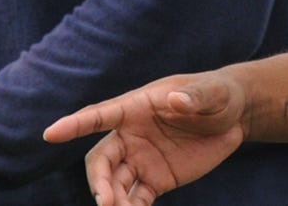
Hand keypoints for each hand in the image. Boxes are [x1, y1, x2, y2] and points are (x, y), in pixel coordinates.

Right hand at [44, 74, 247, 205]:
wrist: (235, 117)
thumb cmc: (219, 95)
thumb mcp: (212, 92)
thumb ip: (195, 96)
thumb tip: (176, 100)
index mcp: (137, 107)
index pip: (100, 115)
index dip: (75, 124)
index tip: (51, 134)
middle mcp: (131, 135)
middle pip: (100, 160)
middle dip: (98, 180)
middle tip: (106, 200)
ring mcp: (141, 160)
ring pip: (114, 183)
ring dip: (112, 200)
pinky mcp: (155, 180)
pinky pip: (136, 199)